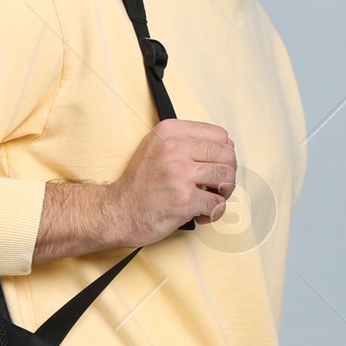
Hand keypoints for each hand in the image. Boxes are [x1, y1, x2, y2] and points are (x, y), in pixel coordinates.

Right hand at [32, 121, 238, 262]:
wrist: (117, 211)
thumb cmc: (139, 184)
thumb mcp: (156, 147)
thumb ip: (186, 141)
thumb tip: (224, 147)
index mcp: (171, 131)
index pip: (220, 135)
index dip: (223, 153)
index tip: (214, 166)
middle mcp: (175, 148)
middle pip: (228, 156)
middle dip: (227, 174)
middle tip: (215, 185)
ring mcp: (180, 174)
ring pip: (227, 178)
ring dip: (223, 193)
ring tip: (209, 198)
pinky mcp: (184, 199)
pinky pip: (218, 204)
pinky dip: (213, 213)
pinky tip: (200, 214)